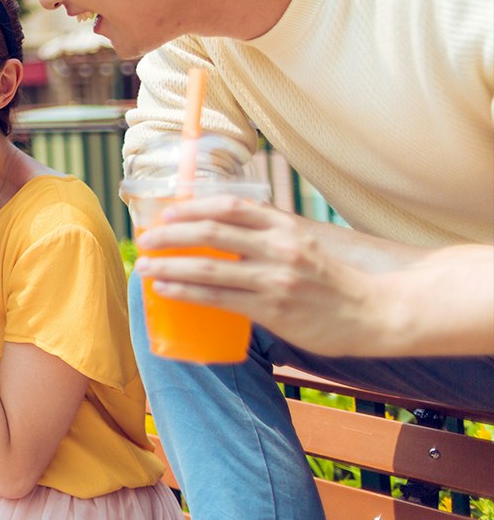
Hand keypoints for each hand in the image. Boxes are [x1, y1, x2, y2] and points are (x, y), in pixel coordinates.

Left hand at [134, 197, 373, 353]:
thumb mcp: (303, 244)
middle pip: (211, 232)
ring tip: (144, 266)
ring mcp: (275, 279)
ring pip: (208, 267)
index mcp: (285, 227)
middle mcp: (278, 247)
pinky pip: (218, 298)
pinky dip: (186, 291)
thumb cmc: (331, 281)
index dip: (193, 206)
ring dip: (169, 265)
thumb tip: (224, 231)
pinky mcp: (272, 310)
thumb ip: (268, 235)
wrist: (375, 313)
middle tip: (144, 238)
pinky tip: (166, 290)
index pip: (230, 206)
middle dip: (170, 234)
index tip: (167, 213)